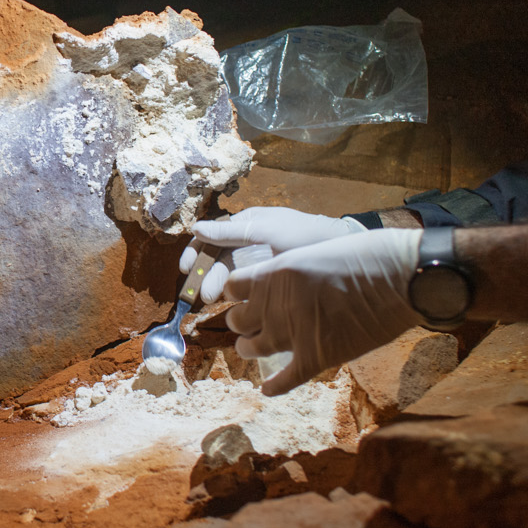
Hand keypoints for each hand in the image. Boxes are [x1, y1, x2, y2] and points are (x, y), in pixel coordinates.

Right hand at [180, 207, 368, 303]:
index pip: (211, 236)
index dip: (195, 252)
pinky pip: (246, 283)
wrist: (342, 248)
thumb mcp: (266, 231)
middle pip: (218, 258)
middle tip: (206, 296)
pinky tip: (234, 304)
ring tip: (215, 302)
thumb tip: (196, 229)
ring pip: (230, 272)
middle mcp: (249, 240)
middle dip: (208, 276)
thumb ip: (232, 232)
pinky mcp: (271, 276)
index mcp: (246, 224)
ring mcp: (260, 258)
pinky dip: (235, 292)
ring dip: (219, 286)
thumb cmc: (305, 233)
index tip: (185, 270)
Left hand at [222, 228, 421, 395]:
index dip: (236, 293)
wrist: (398, 277)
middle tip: (250, 324)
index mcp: (274, 273)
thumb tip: (280, 289)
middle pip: (237, 321)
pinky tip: (268, 390)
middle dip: (240, 323)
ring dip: (250, 349)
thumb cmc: (364, 256)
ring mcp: (293, 334)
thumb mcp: (312, 252)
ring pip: (252, 349)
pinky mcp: (316, 357)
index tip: (242, 296)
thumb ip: (289, 274)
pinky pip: (285, 380)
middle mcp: (276, 305)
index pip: (232, 287)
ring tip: (252, 348)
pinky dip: (274, 387)